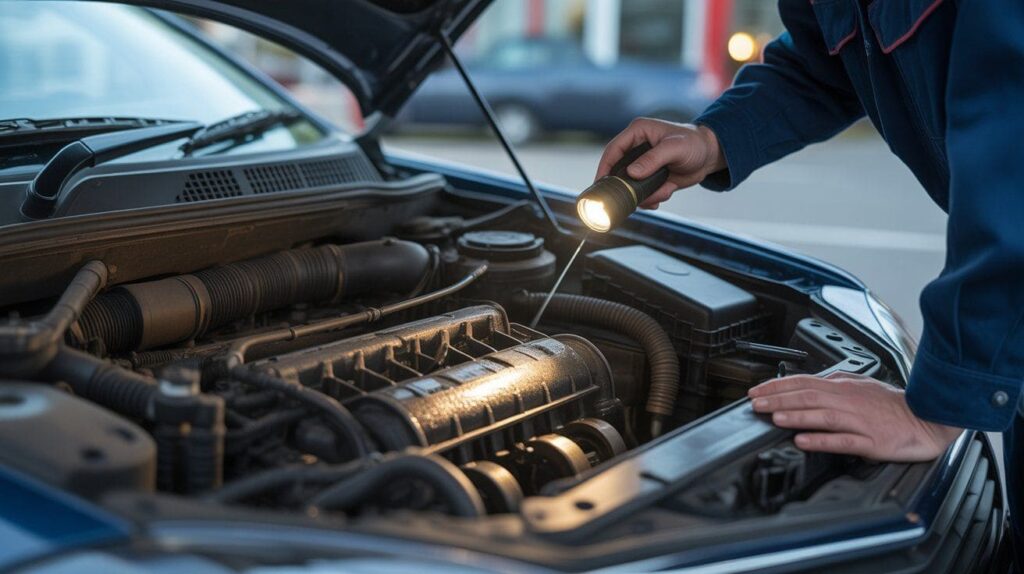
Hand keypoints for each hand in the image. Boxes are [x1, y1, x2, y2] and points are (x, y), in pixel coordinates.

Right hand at [595, 118, 725, 208]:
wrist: (710, 155)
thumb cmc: (694, 143)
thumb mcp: (675, 148)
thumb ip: (653, 159)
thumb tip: (632, 173)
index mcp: (638, 132)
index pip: (613, 150)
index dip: (604, 167)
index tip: (600, 184)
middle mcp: (637, 148)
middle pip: (618, 170)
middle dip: (625, 186)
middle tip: (628, 198)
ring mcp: (643, 164)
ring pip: (631, 185)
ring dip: (643, 194)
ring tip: (662, 192)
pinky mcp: (650, 177)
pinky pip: (643, 192)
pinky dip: (653, 197)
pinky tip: (665, 192)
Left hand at [748, 373, 961, 461]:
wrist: (926, 420)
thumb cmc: (894, 405)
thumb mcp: (862, 385)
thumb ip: (836, 381)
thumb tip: (811, 380)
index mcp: (844, 387)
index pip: (803, 382)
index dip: (777, 385)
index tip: (757, 390)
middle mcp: (849, 401)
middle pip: (807, 397)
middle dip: (778, 399)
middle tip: (756, 403)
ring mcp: (859, 421)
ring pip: (822, 416)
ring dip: (796, 416)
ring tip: (774, 416)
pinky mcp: (870, 441)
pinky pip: (842, 440)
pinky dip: (821, 440)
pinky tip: (803, 441)